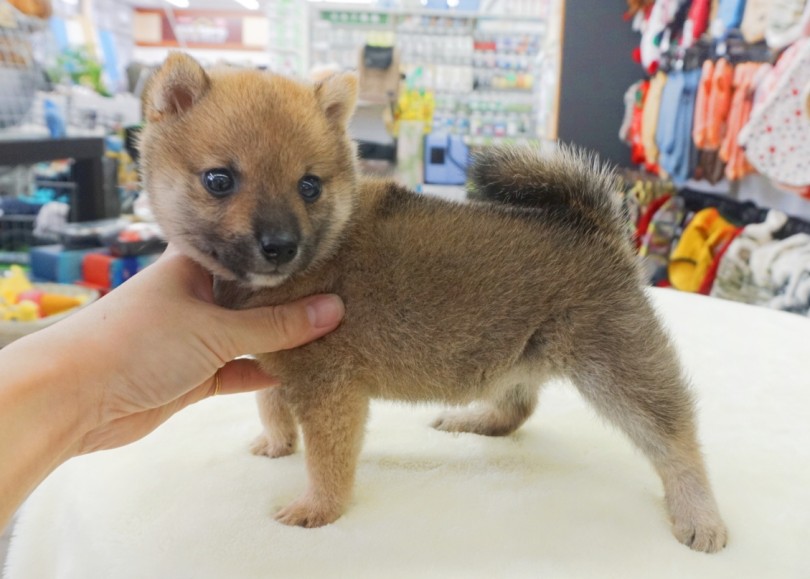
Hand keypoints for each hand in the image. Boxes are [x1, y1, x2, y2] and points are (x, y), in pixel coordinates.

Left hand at [38, 246, 344, 453]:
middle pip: (253, 298)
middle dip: (291, 304)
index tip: (332, 262)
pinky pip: (235, 372)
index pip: (250, 254)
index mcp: (195, 266)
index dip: (286, 258)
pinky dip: (260, 375)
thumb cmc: (140, 341)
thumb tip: (336, 309)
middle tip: (343, 301)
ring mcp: (193, 338)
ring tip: (330, 338)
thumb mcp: (217, 329)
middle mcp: (196, 297)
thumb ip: (278, 324)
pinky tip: (296, 374)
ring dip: (279, 343)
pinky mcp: (191, 377)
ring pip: (246, 338)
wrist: (74, 399)